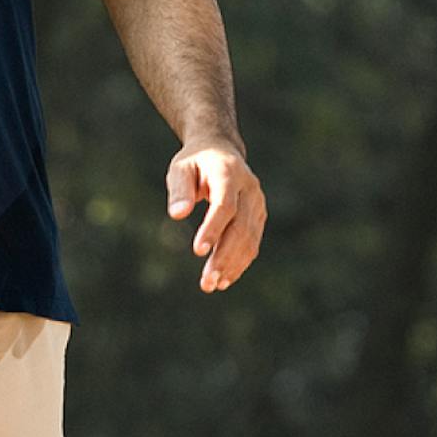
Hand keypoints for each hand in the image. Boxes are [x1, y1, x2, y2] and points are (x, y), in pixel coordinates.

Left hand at [167, 142, 266, 291]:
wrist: (220, 151)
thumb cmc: (194, 162)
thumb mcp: (180, 168)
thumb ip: (179, 190)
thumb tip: (177, 214)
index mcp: (229, 173)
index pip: (225, 205)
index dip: (213, 228)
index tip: (197, 251)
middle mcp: (249, 188)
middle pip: (240, 227)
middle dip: (224, 256)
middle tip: (206, 282)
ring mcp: (258, 202)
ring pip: (250, 238)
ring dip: (232, 265)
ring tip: (212, 285)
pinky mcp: (259, 215)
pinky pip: (253, 242)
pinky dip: (240, 262)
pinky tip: (224, 279)